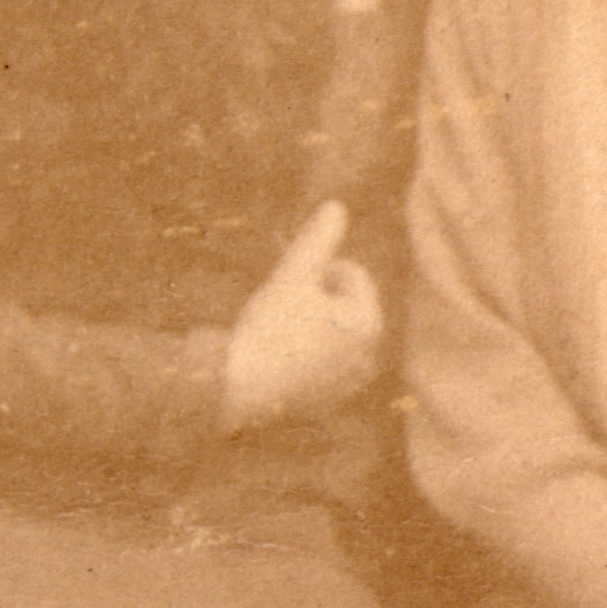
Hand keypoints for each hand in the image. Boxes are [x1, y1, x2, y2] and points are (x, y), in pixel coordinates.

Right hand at [219, 201, 385, 428]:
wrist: (238, 386)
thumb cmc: (267, 326)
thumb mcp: (293, 274)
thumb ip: (318, 240)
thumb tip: (336, 206)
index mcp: (368, 324)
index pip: (352, 275)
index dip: (318, 271)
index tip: (291, 286)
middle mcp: (368, 357)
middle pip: (344, 305)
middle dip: (317, 299)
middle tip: (283, 311)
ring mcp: (349, 384)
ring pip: (331, 333)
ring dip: (311, 326)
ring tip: (279, 336)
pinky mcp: (328, 402)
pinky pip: (320, 363)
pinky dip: (304, 356)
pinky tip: (277, 361)